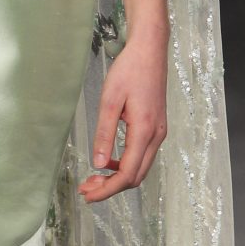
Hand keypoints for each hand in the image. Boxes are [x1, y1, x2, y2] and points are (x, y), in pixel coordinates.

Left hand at [78, 32, 166, 203]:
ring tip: (94, 178)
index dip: (107, 189)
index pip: (127, 174)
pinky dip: (125, 164)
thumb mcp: (110, 99)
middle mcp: (156, 136)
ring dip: (117, 177)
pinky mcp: (156, 127)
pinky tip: (109, 161)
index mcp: (144, 131)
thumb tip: (98, 163)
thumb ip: (105, 132)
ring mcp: (158, 132)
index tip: (88, 194)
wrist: (150, 50)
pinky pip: (142, 155)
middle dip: (111, 188)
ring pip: (140, 167)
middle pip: (136, 176)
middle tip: (86, 189)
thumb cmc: (129, 70)